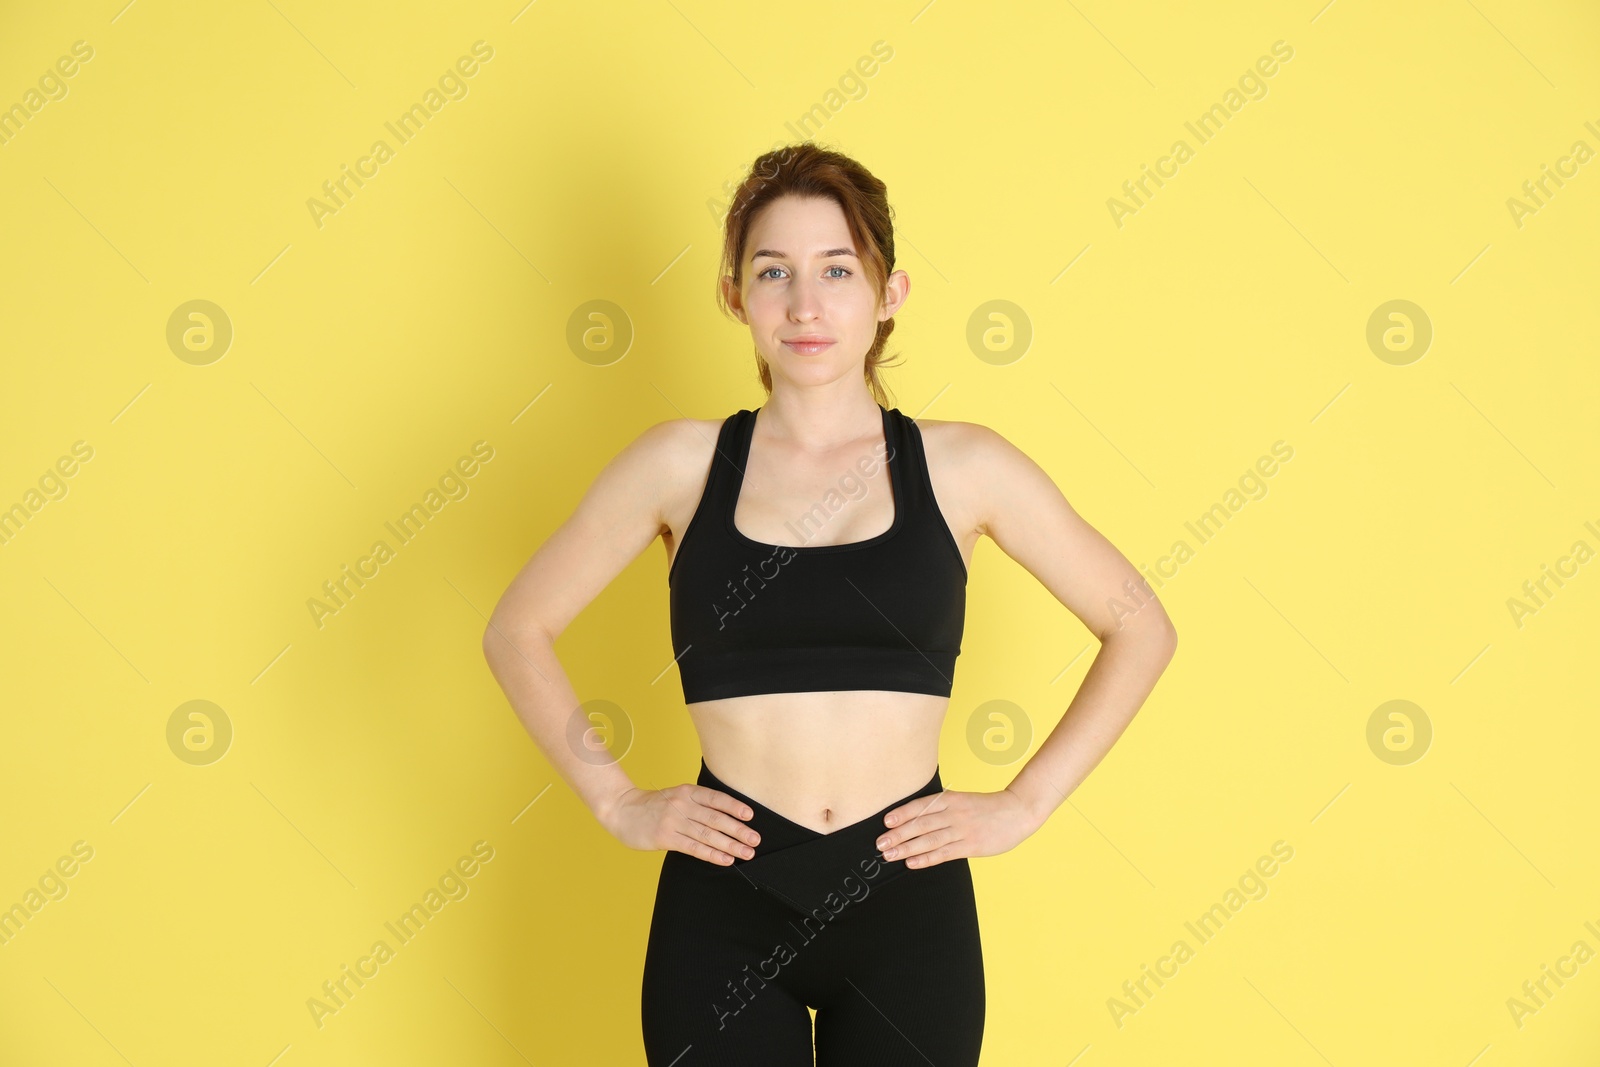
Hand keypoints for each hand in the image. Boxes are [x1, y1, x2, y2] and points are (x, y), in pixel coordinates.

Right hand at [601, 782, 762, 865]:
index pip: (716, 798)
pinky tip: (725, 860)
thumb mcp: (676, 796)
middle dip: (738, 830)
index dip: (734, 807)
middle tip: (755, 840)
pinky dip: (711, 854)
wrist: (622, 810)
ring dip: (730, 845)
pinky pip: (693, 847)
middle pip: (716, 818)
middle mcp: (682, 804)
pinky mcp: (665, 837)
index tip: (751, 816)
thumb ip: (697, 803)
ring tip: (746, 853)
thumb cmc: (654, 805)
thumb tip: (727, 818)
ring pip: (707, 835)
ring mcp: (673, 821)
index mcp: (687, 791)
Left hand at [874, 788, 1037, 869]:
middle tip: (880, 844)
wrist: (1017, 811)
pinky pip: (944, 853)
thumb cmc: (987, 806)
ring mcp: (962, 830)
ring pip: (929, 840)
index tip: (885, 822)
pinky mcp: (971, 846)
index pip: (921, 807)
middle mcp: (954, 814)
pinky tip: (912, 863)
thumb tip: (916, 818)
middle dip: (898, 835)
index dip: (902, 814)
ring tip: (889, 855)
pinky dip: (926, 859)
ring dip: (907, 848)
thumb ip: (943, 807)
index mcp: (951, 799)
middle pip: (921, 824)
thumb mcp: (963, 800)